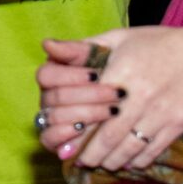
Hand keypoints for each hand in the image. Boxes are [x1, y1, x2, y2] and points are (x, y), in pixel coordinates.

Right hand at [35, 38, 118, 155]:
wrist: (136, 95)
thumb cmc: (117, 72)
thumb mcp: (102, 54)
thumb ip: (75, 49)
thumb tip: (47, 43)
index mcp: (53, 75)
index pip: (46, 75)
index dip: (70, 76)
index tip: (96, 75)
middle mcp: (47, 97)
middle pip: (54, 98)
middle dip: (88, 96)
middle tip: (117, 94)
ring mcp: (49, 119)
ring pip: (55, 118)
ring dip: (85, 114)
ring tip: (113, 111)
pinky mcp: (55, 140)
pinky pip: (48, 138)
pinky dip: (64, 134)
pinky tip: (85, 129)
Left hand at [46, 20, 182, 172]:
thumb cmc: (159, 43)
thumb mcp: (120, 37)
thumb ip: (84, 47)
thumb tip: (47, 46)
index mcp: (122, 72)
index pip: (91, 110)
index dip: (78, 131)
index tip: (68, 142)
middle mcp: (141, 95)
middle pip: (109, 136)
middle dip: (92, 154)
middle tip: (82, 160)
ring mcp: (162, 112)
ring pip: (130, 147)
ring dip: (113, 160)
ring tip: (103, 163)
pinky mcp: (179, 123)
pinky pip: (153, 149)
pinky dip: (138, 160)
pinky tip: (129, 162)